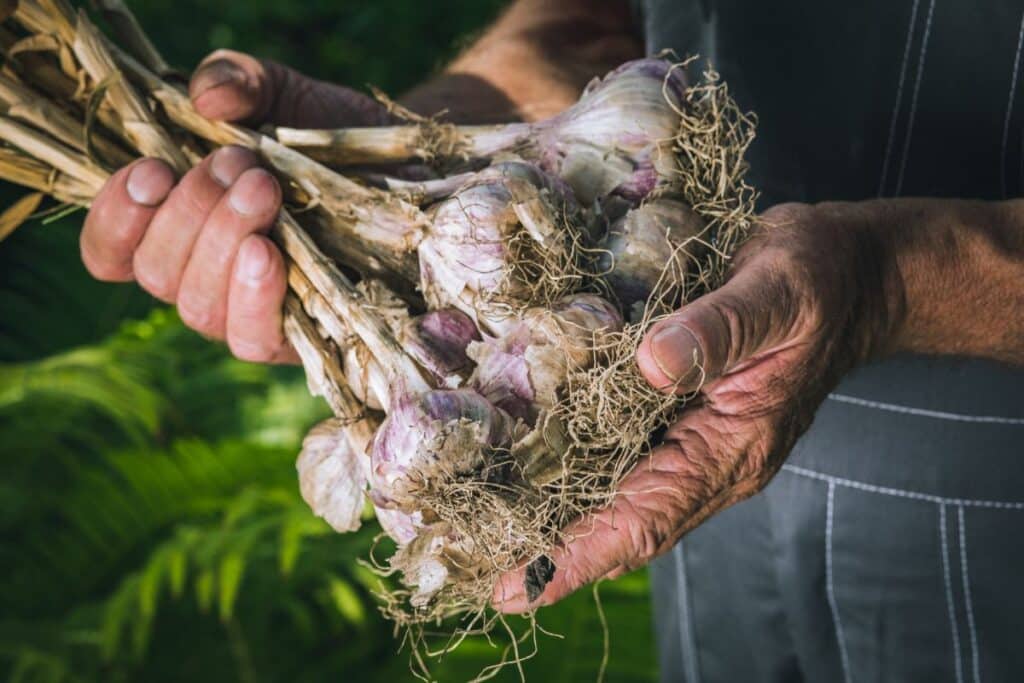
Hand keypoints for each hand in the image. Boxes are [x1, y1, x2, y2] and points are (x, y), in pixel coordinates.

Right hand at [81, 50, 388, 360]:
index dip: (115, 220)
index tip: (151, 171)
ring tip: (262, 190)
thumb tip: (209, 97)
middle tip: (240, 165)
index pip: (115, 252)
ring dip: (221, 243)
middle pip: (158, 275)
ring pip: (199, 308)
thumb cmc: (333, 140)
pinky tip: (266, 252)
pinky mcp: (300, 340)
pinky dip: (252, 295)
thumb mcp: (285, 95)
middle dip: (190, 212)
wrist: (412, 173)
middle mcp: (207, 280)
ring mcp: (252, 314)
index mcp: (181, 230)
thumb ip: (241, 81)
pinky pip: (253, 337)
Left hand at [494, 201, 900, 611]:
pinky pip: (613, 446)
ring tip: (467, 519)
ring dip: (545, 507)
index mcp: (732, 449)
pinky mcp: (675, 409)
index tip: (513, 588)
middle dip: (543, 546)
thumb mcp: (778, 292)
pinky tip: (513, 449)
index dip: (578, 557)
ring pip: (607, 489)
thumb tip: (650, 364)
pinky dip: (563, 456)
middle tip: (460, 557)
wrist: (849, 274)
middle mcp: (704, 458)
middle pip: (614, 521)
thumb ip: (719, 329)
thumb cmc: (821, 281)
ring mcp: (689, 438)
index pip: (646, 521)